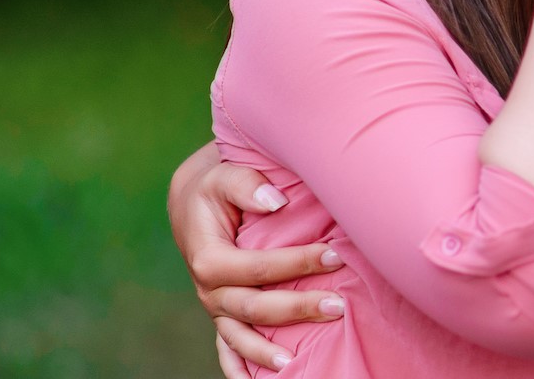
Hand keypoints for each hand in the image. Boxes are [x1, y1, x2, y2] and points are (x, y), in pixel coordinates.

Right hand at [168, 144, 344, 375]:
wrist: (195, 199)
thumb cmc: (217, 185)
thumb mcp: (225, 174)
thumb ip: (247, 184)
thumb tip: (275, 201)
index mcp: (208, 257)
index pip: (255, 268)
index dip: (295, 264)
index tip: (335, 256)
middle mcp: (209, 289)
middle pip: (254, 307)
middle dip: (297, 309)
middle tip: (338, 306)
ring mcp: (216, 305)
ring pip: (241, 336)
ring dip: (267, 352)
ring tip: (295, 366)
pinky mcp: (223, 312)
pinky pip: (228, 347)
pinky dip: (240, 367)